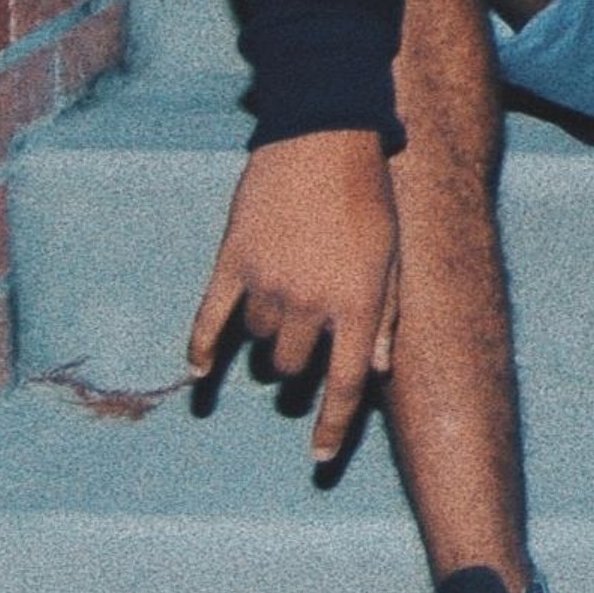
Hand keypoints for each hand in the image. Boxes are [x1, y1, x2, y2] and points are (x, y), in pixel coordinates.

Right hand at [186, 131, 399, 463]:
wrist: (326, 134)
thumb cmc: (369, 195)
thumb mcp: (393, 253)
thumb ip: (387, 314)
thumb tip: (376, 371)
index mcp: (358, 300)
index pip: (344, 384)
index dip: (332, 427)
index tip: (320, 458)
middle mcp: (311, 301)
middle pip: (290, 366)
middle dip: (296, 365)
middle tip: (304, 342)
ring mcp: (267, 283)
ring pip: (258, 339)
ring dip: (267, 335)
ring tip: (283, 301)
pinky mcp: (233, 262)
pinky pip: (209, 320)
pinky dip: (203, 348)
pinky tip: (200, 368)